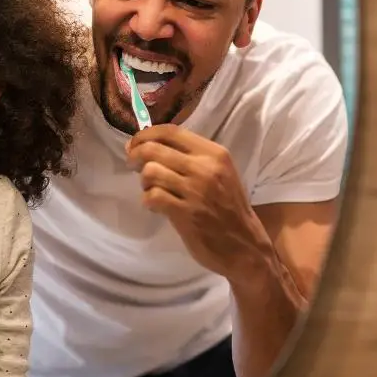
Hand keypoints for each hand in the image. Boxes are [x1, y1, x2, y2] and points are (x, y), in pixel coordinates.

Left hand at [126, 124, 272, 279]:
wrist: (244, 244)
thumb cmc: (229, 206)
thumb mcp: (219, 172)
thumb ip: (191, 157)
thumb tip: (150, 144)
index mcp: (214, 153)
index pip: (171, 131)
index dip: (146, 134)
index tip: (135, 143)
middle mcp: (204, 168)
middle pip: (154, 149)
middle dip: (135, 155)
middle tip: (132, 163)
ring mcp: (195, 191)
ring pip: (150, 172)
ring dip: (144, 181)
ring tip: (150, 188)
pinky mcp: (185, 213)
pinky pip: (152, 196)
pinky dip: (148, 200)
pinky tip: (155, 205)